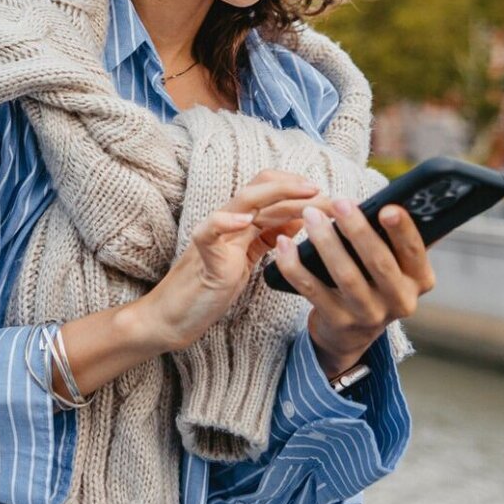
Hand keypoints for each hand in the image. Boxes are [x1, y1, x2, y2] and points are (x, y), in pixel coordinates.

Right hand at [133, 172, 322, 352]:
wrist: (174, 316)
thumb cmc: (211, 287)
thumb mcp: (247, 257)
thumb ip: (268, 236)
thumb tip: (300, 219)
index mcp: (242, 223)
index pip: (271, 189)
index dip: (300, 188)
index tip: (329, 198)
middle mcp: (229, 222)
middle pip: (262, 187)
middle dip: (298, 187)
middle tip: (328, 194)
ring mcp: (215, 236)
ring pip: (243, 201)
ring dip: (278, 194)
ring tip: (306, 193)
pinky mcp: (203, 255)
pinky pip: (209, 231)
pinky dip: (225, 222)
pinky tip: (246, 222)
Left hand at [269, 198, 435, 379]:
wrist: (352, 333)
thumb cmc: (374, 280)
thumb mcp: (395, 265)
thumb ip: (394, 239)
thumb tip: (390, 199)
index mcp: (419, 279)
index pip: (414, 251)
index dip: (402, 230)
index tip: (386, 208)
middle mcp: (400, 301)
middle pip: (379, 263)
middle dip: (358, 230)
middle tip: (340, 203)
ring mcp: (369, 315)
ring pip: (345, 275)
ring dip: (325, 242)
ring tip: (311, 216)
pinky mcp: (338, 321)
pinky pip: (312, 290)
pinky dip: (295, 266)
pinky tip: (284, 244)